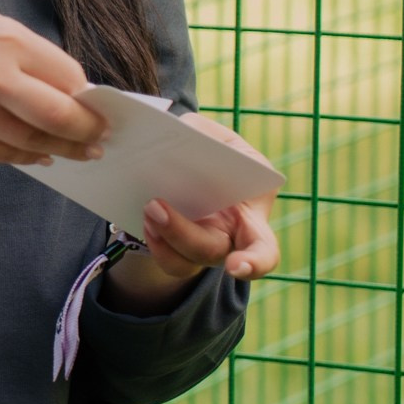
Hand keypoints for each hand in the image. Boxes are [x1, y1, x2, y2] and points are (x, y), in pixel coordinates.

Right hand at [0, 5, 108, 164]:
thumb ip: (30, 54)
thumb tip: (71, 92)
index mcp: (5, 42)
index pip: (68, 78)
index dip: (90, 97)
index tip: (101, 106)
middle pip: (59, 117)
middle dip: (88, 132)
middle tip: (101, 138)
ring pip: (34, 142)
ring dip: (62, 149)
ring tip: (79, 151)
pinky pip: (4, 155)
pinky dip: (27, 156)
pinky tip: (39, 153)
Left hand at [105, 114, 281, 308]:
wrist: (192, 162)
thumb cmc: (216, 151)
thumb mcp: (218, 138)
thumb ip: (205, 136)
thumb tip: (180, 138)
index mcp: (252, 217)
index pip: (263, 251)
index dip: (253, 263)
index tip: (235, 267)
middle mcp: (228, 241)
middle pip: (209, 252)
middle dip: (180, 233)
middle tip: (155, 206)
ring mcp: (199, 249)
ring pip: (181, 263)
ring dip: (160, 238)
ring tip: (146, 207)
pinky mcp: (172, 248)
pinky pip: (161, 255)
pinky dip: (148, 236)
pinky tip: (140, 214)